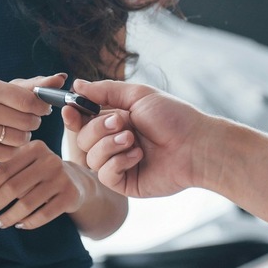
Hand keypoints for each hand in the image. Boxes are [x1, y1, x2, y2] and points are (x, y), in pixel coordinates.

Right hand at [0, 73, 62, 165]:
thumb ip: (37, 85)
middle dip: (33, 123)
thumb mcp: (11, 92)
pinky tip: (4, 144)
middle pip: (25, 120)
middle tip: (28, 123)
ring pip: (19, 138)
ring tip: (15, 132)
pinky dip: (12, 151)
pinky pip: (8, 153)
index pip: (27, 100)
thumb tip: (62, 77)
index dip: (41, 107)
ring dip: (24, 138)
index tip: (44, 110)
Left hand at [0, 139, 84, 229]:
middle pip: (13, 187)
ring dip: (8, 217)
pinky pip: (44, 214)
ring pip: (28, 203)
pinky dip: (29, 222)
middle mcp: (49, 160)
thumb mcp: (23, 168)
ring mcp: (62, 178)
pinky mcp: (70, 195)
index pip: (2, 170)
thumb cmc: (40, 175)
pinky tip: (19, 225)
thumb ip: (0, 179)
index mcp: (34, 148)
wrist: (77, 182)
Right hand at [66, 80, 212, 198]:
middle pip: (82, 139)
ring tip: (133, 140)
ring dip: (110, 145)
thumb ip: (105, 91)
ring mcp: (118, 163)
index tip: (71, 109)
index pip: (82, 120)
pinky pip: (104, 175)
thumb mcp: (138, 95)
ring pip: (90, 157)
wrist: (196, 145)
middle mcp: (114, 142)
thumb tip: (77, 84)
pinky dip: (118, 162)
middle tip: (122, 123)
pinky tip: (138, 156)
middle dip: (98, 129)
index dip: (74, 116)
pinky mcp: (125, 183)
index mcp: (116, 120)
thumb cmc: (173, 117)